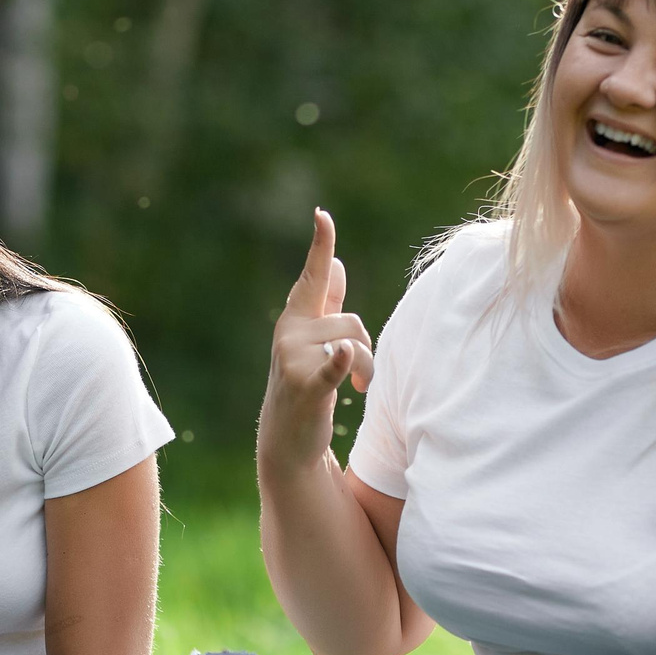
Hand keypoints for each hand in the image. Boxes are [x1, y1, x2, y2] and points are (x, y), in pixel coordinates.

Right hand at [260, 209, 375, 472]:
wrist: (288, 438)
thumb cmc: (307, 383)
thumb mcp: (314, 340)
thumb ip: (325, 302)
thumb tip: (335, 262)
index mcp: (295, 318)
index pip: (313, 277)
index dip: (320, 246)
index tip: (323, 216)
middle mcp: (289, 332)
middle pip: (353, 321)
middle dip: (367, 346)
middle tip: (360, 371)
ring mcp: (294, 358)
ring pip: (356, 345)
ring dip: (367, 369)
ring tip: (359, 387)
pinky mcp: (305, 386)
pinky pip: (332, 364)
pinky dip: (341, 363)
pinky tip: (343, 359)